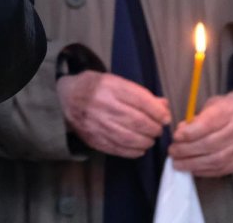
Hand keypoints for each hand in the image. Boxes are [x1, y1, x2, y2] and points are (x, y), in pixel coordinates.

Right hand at [57, 70, 171, 157]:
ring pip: (129, 138)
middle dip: (154, 128)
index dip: (158, 112)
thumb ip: (140, 93)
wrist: (66, 98)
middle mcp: (104, 105)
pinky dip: (133, 151)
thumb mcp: (116, 81)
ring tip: (150, 139)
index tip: (166, 117)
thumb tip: (163, 105)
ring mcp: (97, 124)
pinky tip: (140, 148)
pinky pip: (118, 149)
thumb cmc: (95, 87)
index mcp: (111, 87)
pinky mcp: (94, 139)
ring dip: (146, 141)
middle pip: (137, 121)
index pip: (141, 101)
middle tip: (159, 129)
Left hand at [168, 92, 232, 176]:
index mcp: (229, 112)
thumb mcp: (209, 106)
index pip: (208, 124)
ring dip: (191, 163)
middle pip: (210, 144)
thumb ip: (194, 119)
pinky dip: (201, 171)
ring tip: (177, 163)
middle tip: (172, 151)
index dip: (190, 133)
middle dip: (187, 150)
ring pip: (214, 160)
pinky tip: (190, 167)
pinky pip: (218, 170)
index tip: (176, 136)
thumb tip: (180, 133)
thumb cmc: (222, 111)